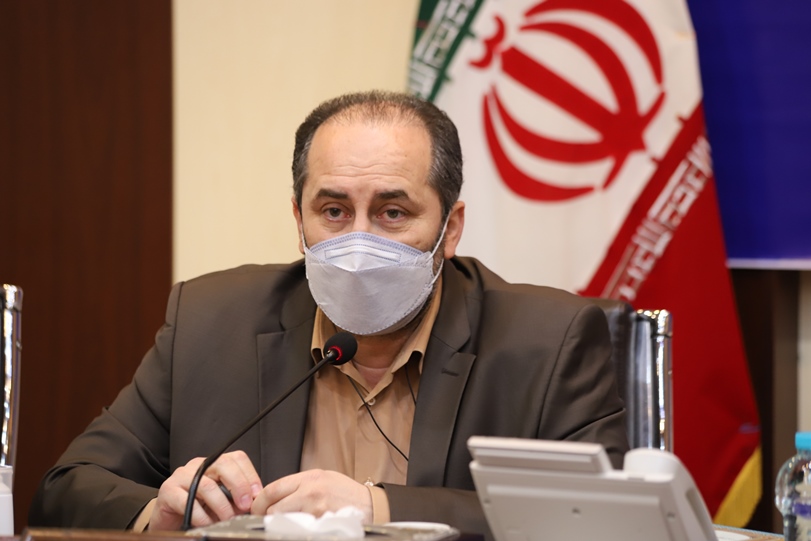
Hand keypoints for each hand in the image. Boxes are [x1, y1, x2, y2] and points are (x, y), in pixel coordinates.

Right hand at [148, 450, 262, 530]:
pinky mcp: (168, 491)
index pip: (237, 459)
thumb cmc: (197, 507)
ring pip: (207, 485)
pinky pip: (188, 502)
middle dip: (238, 486)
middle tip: (244, 505)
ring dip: (222, 505)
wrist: (170, 518)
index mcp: (214, 464)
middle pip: (223, 465)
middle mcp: (199, 465)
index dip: (250, 475)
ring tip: (227, 519)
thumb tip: (254, 501)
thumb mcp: (222, 499)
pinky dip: (201, 516)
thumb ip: (236, 496)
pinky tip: (208, 523)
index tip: (256, 495)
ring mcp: (182, 476)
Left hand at [251, 469, 372, 522]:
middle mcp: (310, 491)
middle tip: (265, 520)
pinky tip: (299, 529)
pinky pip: (298, 530)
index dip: (259, 501)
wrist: (370, 506)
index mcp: (309, 477)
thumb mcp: (324, 479)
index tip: (256, 508)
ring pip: (283, 521)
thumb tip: (278, 495)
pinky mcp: (320, 524)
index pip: (273, 488)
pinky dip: (295, 531)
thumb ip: (300, 485)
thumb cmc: (348, 493)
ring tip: (284, 525)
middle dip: (266, 516)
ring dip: (280, 525)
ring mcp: (314, 509)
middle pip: (274, 507)